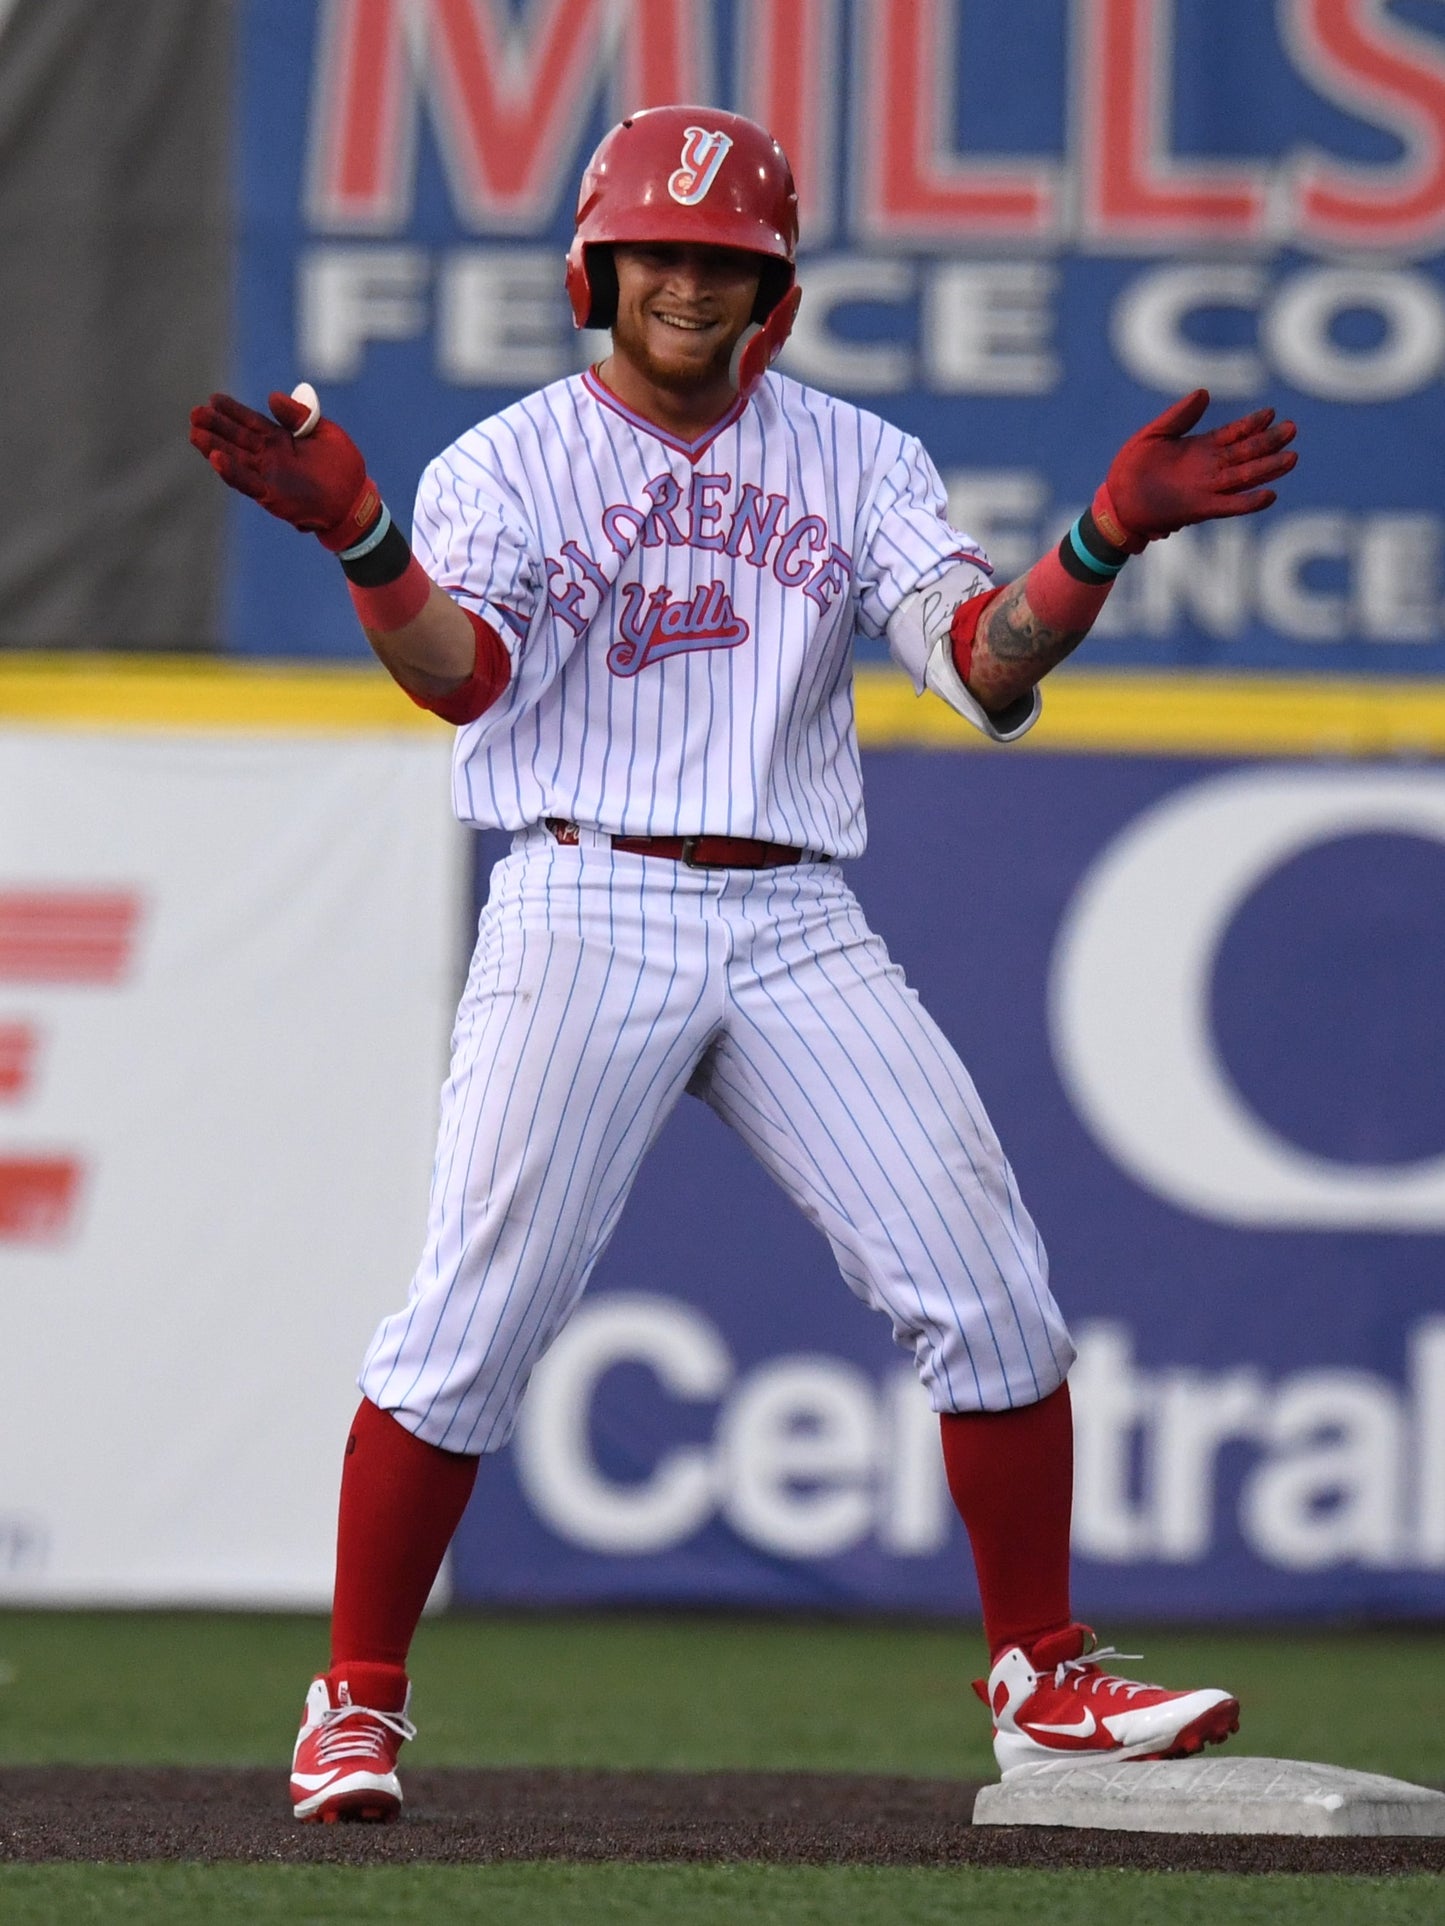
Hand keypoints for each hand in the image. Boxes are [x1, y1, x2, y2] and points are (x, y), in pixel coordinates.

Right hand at [187, 389, 379, 551]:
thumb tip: (272, 397)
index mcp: (281, 439)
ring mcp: (270, 476)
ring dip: (215, 448)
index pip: (251, 421)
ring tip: (195, 434)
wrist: (356, 500)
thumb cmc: (343, 467)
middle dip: (216, 427)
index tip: (213, 399)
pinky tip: (216, 459)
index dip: (232, 411)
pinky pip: (249, 483)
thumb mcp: (324, 432)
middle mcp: (270, 457)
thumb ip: (298, 416)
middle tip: (195, 413)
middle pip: (237, 439)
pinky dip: (233, 472)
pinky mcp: (273, 495)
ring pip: (236, 460)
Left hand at [1096, 389, 1297, 550]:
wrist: (1115, 503)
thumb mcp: (1154, 434)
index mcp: (1200, 448)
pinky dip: (1249, 502)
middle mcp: (1209, 468)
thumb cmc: (1130, 469)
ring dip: (1268, 468)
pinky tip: (1269, 495)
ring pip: (1245, 477)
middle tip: (1293, 429)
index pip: (1234, 434)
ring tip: (1292, 457)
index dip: (1253, 424)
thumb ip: (1180, 416)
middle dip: (1269, 442)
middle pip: (1247, 453)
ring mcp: (1206, 488)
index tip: (1272, 413)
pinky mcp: (1199, 508)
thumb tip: (1205, 393)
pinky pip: (1229, 506)